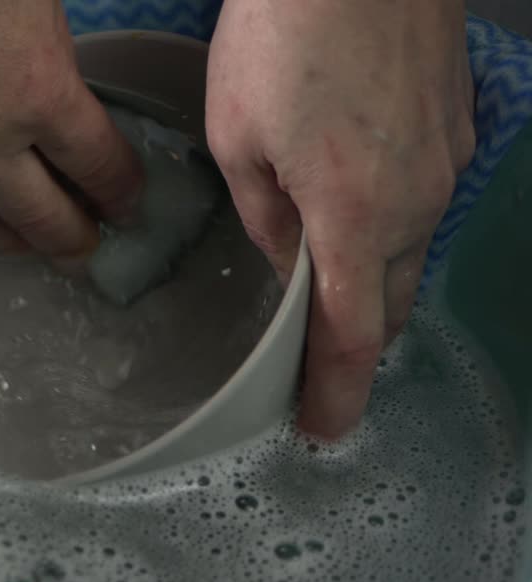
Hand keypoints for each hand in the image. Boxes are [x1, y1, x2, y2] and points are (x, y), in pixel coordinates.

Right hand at [0, 0, 143, 265]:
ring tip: (25, 241)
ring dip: (10, 243)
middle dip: (72, 238)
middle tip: (84, 246)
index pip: (99, 167)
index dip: (121, 194)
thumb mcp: (32, 0)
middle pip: (39, 219)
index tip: (126, 206)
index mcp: (36, 89)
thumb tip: (65, 111)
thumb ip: (51, 63)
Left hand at [206, 0, 474, 438]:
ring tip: (324, 291)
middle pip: (390, 302)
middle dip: (353, 342)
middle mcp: (416, 202)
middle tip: (310, 365)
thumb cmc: (283, 36)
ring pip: (409, 252)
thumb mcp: (238, 139)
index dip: (336, 392)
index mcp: (355, 217)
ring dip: (370, 282)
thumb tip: (291, 269)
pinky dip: (387, 228)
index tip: (321, 429)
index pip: (352, 336)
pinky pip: (422, 203)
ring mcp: (447, 162)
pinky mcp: (456, 127)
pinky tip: (351, 208)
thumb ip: (267, 220)